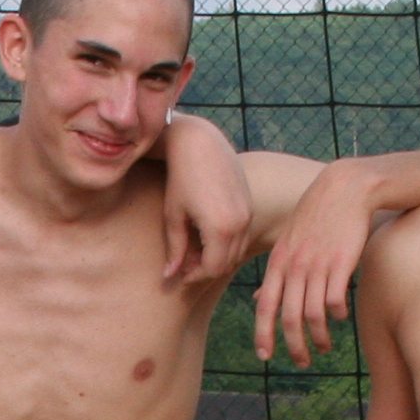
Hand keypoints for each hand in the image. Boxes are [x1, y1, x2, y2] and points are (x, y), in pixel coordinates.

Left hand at [159, 128, 252, 285]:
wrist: (200, 144)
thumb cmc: (181, 177)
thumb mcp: (174, 216)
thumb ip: (175, 248)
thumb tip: (170, 275)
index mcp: (220, 228)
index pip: (213, 269)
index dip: (195, 276)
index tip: (181, 275)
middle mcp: (240, 223)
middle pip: (226, 263)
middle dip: (206, 269)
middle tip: (186, 264)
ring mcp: (248, 214)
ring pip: (237, 251)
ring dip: (218, 257)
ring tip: (196, 250)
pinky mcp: (249, 205)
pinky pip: (242, 236)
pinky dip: (226, 243)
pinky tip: (207, 235)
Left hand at [251, 162, 384, 366]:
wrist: (346, 188)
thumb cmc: (317, 216)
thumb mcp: (288, 242)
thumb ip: (275, 273)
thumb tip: (260, 299)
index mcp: (278, 262)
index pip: (265, 306)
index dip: (263, 334)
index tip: (265, 356)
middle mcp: (295, 266)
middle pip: (290, 318)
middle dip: (294, 346)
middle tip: (302, 362)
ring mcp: (318, 265)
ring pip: (314, 315)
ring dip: (319, 337)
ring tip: (324, 347)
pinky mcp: (342, 263)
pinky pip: (336, 300)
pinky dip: (337, 314)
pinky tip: (341, 317)